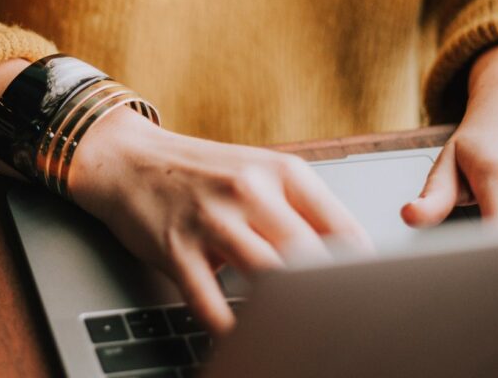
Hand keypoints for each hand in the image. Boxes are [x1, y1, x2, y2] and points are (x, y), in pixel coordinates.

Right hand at [68, 109, 371, 334]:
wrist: (129, 160)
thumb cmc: (201, 173)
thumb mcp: (258, 174)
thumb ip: (301, 210)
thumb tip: (350, 259)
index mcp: (283, 172)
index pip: (342, 229)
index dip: (361, 271)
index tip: (368, 298)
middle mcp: (250, 191)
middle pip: (309, 257)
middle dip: (327, 297)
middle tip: (338, 324)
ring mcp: (211, 220)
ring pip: (267, 277)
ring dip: (283, 312)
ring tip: (296, 336)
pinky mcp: (176, 248)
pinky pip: (209, 301)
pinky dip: (229, 327)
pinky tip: (242, 338)